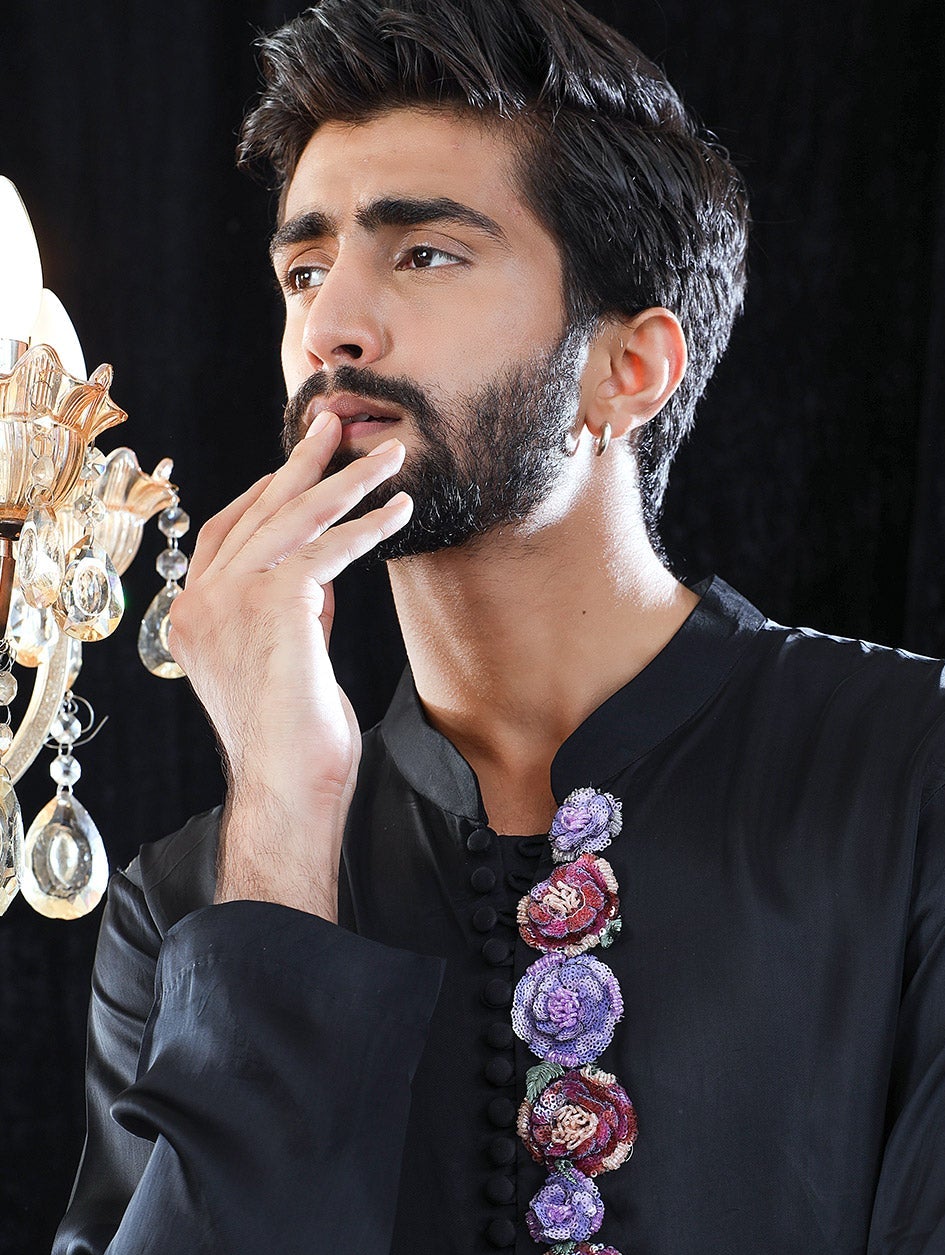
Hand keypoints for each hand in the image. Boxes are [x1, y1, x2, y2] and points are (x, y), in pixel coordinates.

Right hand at [166, 411, 411, 918]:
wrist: (289, 788)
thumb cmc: (296, 744)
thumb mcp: (286, 664)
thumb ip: (293, 617)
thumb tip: (321, 579)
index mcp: (190, 616)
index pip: (226, 534)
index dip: (267, 493)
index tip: (302, 465)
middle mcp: (198, 602)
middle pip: (256, 511)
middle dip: (303, 464)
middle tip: (335, 422)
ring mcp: (228, 601)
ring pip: (294, 521)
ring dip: (349, 483)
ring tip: (392, 456)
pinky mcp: (272, 606)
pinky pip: (326, 551)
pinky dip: (367, 528)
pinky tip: (400, 513)